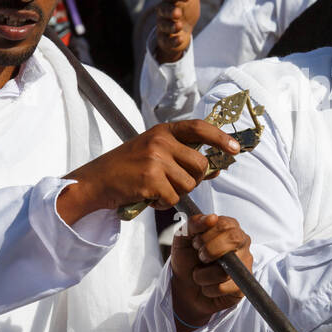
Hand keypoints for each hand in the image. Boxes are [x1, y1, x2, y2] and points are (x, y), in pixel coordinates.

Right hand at [57, 119, 240, 224]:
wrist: (95, 182)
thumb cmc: (127, 169)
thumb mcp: (154, 152)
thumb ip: (182, 156)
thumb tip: (216, 167)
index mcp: (162, 131)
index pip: (199, 127)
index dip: (221, 138)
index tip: (236, 149)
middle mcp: (160, 141)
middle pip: (200, 164)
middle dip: (194, 179)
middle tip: (174, 183)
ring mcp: (155, 159)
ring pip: (188, 184)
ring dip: (176, 193)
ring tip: (156, 189)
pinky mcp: (150, 179)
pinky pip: (173, 198)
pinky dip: (163, 203)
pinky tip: (148, 197)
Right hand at [151, 0, 199, 64]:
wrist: (184, 29)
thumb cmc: (186, 5)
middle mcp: (164, 11)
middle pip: (164, 10)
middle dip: (170, 11)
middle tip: (178, 12)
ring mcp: (164, 25)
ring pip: (164, 25)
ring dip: (171, 25)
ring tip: (179, 25)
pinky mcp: (166, 39)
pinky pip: (167, 40)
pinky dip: (173, 40)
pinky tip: (179, 39)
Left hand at [169, 213, 252, 331]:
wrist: (184, 286)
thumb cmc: (187, 259)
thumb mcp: (183, 238)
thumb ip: (193, 223)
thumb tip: (212, 218)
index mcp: (230, 228)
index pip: (225, 224)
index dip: (206, 235)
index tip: (195, 242)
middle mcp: (242, 244)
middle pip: (234, 239)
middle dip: (209, 250)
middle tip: (200, 257)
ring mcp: (244, 266)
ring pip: (225, 269)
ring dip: (202, 275)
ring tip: (200, 274)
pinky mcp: (241, 287)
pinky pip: (223, 288)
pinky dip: (208, 289)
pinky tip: (208, 286)